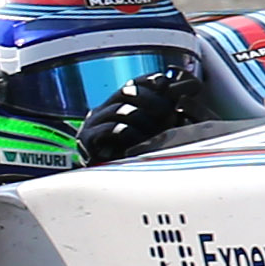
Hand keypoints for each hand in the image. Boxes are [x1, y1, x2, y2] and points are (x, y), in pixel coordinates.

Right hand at [75, 64, 197, 164]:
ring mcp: (92, 124)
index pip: (132, 83)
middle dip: (151, 100)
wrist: (105, 185)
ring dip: (143, 119)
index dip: (149, 81)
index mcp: (114, 105)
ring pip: (120, 109)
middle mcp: (102, 110)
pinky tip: (139, 142)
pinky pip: (110, 128)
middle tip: (167, 112)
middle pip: (127, 92)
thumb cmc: (129, 160)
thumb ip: (158, 118)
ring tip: (156, 131)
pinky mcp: (88, 139)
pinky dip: (128, 133)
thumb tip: (176, 101)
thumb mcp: (148, 134)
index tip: (165, 84)